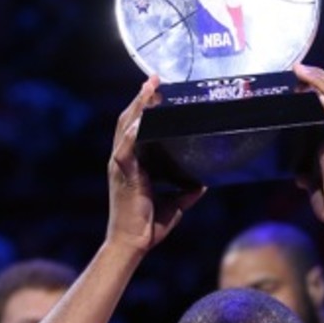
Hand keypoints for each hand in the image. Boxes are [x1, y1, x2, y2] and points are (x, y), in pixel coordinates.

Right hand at [106, 77, 204, 253]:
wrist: (133, 244)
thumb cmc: (149, 226)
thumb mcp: (175, 204)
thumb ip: (187, 191)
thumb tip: (203, 183)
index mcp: (134, 164)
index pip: (138, 129)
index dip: (145, 109)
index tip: (157, 90)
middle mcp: (124, 160)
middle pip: (130, 120)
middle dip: (141, 98)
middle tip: (154, 78)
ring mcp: (120, 165)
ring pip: (126, 127)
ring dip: (138, 106)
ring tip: (149, 87)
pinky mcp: (122, 173)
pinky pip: (126, 147)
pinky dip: (133, 131)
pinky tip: (142, 118)